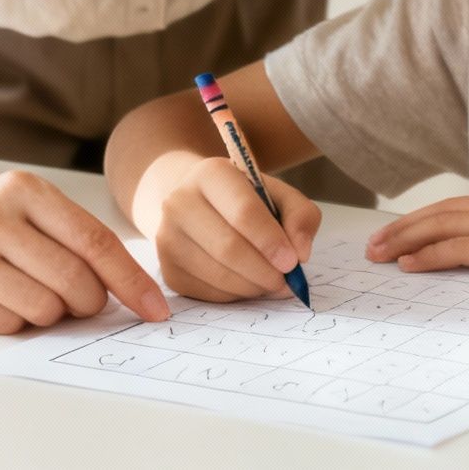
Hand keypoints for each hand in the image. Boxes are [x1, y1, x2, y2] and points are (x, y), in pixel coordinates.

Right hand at [0, 169, 169, 332]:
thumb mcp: (33, 208)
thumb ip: (79, 237)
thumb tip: (135, 290)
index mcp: (24, 189)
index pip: (94, 241)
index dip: (130, 280)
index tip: (155, 309)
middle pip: (73, 280)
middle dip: (89, 302)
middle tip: (82, 301)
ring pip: (42, 309)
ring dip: (51, 313)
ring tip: (32, 292)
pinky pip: (9, 326)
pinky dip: (18, 322)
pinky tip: (0, 299)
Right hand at [151, 157, 319, 301]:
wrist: (196, 205)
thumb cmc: (244, 200)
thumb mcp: (278, 194)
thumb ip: (301, 216)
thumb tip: (300, 254)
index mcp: (210, 173)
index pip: (243, 212)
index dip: (271, 241)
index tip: (293, 261)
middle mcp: (179, 202)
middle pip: (228, 248)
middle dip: (265, 271)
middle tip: (287, 281)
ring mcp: (167, 238)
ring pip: (219, 275)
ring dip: (254, 287)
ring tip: (271, 281)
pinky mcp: (168, 271)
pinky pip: (209, 294)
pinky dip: (237, 296)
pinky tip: (248, 283)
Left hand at [365, 189, 468, 283]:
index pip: (460, 207)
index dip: (426, 219)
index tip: (401, 232)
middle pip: (441, 213)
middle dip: (403, 228)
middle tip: (372, 244)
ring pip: (441, 227)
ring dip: (404, 241)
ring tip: (377, 255)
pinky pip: (459, 248)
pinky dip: (429, 255)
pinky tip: (408, 265)